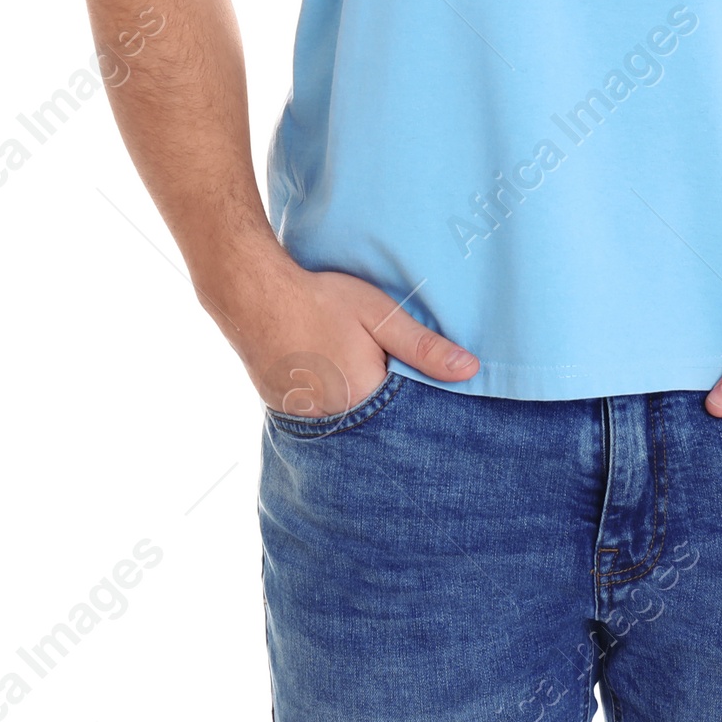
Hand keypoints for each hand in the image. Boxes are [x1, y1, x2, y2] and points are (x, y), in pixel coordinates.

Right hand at [202, 249, 479, 415]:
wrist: (252, 295)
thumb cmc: (320, 301)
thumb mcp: (380, 316)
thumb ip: (424, 347)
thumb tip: (470, 371)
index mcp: (366, 399)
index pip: (407, 419)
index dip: (420, 408)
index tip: (430, 401)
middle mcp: (336, 420)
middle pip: (378, 426)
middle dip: (392, 415)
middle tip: (391, 389)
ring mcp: (306, 419)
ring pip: (349, 425)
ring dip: (360, 413)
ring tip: (361, 384)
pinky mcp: (286, 412)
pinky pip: (322, 420)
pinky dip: (333, 408)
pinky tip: (334, 384)